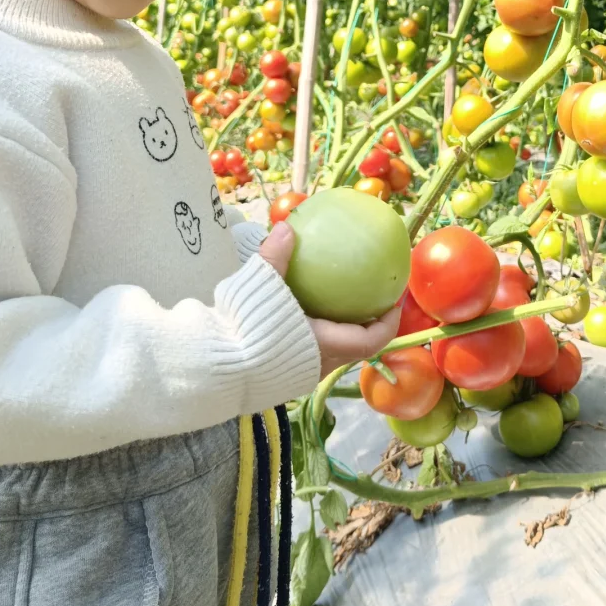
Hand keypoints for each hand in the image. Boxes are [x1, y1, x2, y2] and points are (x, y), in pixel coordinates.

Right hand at [259, 220, 401, 374]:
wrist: (212, 370)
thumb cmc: (244, 331)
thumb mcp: (260, 287)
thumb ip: (274, 257)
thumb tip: (286, 228)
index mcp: (324, 345)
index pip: (371, 339)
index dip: (388, 321)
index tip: (393, 300)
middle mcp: (317, 365)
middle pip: (355, 347)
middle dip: (365, 324)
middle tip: (368, 298)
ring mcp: (299, 374)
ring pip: (332, 352)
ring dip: (340, 330)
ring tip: (336, 303)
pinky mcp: (281, 378)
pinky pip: (310, 354)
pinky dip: (316, 334)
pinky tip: (300, 313)